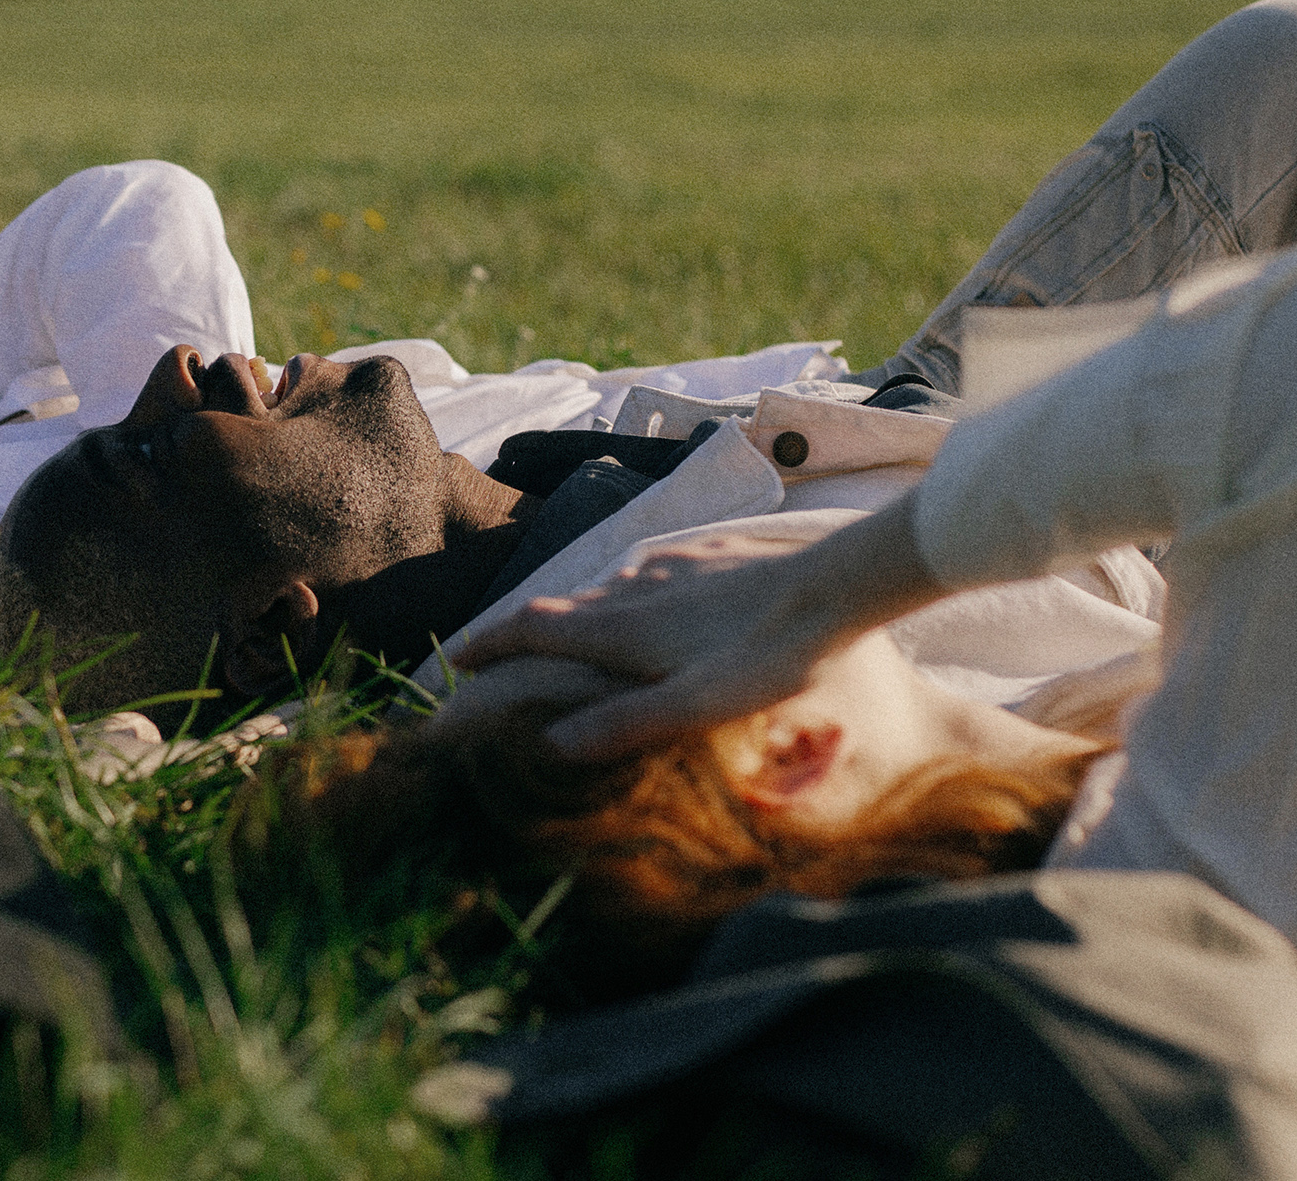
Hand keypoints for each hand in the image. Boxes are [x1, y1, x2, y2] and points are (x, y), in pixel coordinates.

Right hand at [444, 494, 946, 761]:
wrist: (838, 585)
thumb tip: (549, 743)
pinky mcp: (711, 553)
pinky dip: (631, 594)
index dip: (491, 643)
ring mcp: (674, 564)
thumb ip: (621, 724)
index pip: (534, 628)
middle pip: (562, 606)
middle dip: (526, 631)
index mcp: (622, 627)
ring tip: (577, 636)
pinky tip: (656, 602)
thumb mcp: (694, 705)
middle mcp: (635, 586)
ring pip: (608, 587)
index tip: (458, 658)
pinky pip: (652, 573)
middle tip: (505, 654)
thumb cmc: (769, 656)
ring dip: (580, 612)